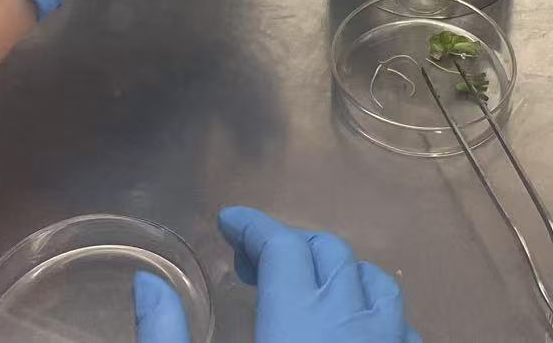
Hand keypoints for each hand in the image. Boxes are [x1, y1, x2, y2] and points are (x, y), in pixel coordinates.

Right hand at [131, 208, 420, 342]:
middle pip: (331, 255)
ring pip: (378, 286)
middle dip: (292, 246)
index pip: (283, 247)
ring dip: (342, 276)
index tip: (228, 222)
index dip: (254, 226)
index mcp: (298, 321)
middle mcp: (354, 324)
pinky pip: (404, 329)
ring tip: (309, 292)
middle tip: (255, 264)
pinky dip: (376, 316)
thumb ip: (168, 336)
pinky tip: (354, 332)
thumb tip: (148, 284)